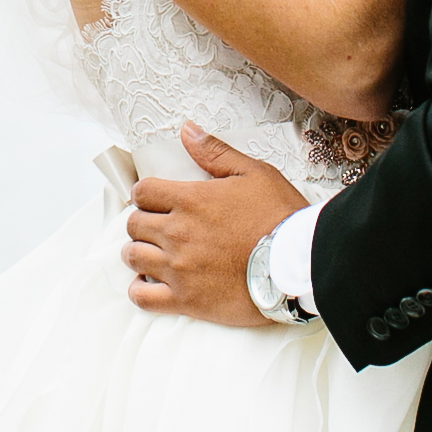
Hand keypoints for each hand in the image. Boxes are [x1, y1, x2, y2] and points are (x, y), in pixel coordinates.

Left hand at [121, 123, 308, 326]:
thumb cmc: (280, 218)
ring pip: (133, 257)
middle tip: (158, 227)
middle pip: (134, 225)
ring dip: (139, 252)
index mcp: (190, 200)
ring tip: (153, 253)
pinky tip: (149, 283)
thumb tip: (187, 131)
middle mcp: (177, 233)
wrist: (298, 264)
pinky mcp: (186, 300)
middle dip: (143, 222)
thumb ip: (215, 152)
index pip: (142, 192)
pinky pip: (143, 297)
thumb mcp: (253, 172)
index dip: (146, 194)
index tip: (154, 201)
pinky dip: (139, 290)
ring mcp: (179, 268)